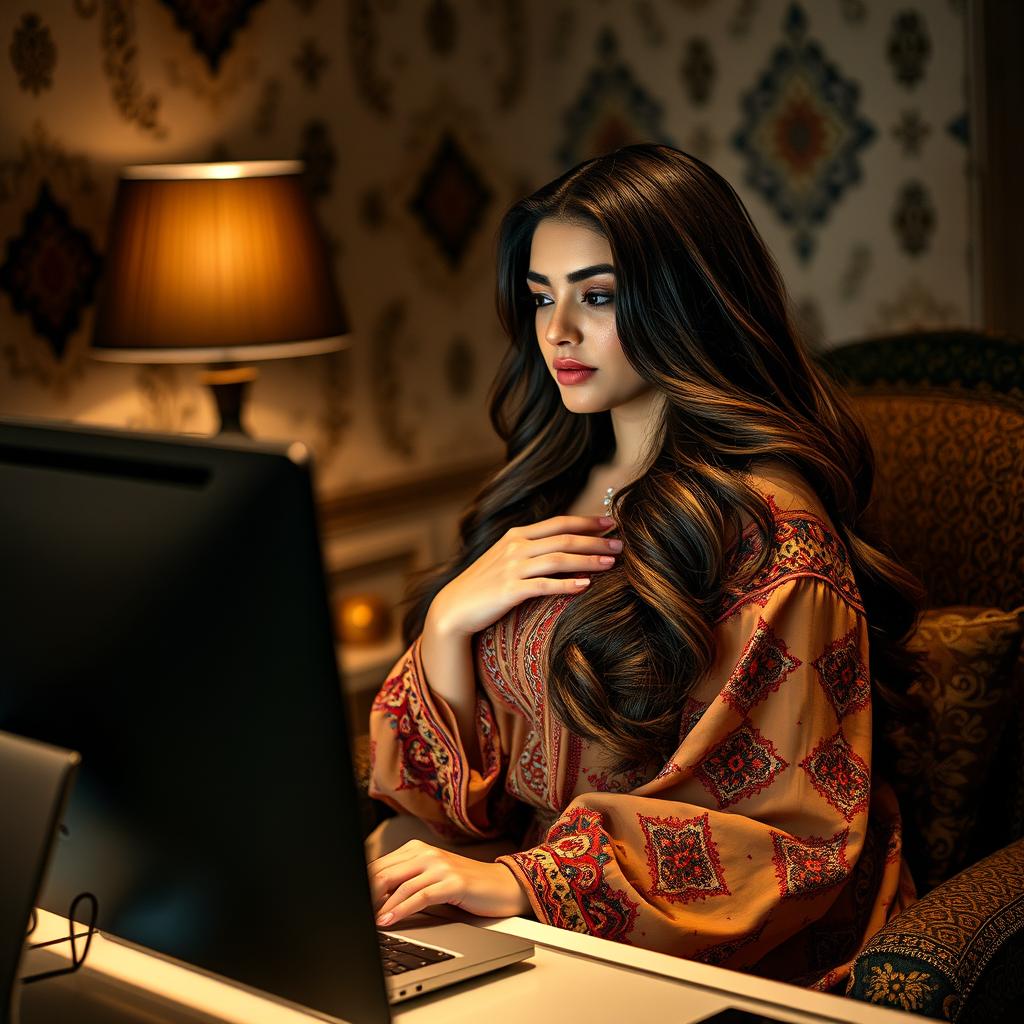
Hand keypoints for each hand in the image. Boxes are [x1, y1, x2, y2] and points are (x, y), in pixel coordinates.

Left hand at [368, 839, 529, 926]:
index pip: (378, 866)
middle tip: (353, 915)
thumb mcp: (431, 880)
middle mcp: (426, 853)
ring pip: (399, 885)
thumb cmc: (464, 887)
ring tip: (366, 922)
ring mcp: (440, 866)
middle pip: (384, 874)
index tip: (349, 904)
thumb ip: (405, 884)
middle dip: (366, 896)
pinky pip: (419, 896)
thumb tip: (372, 902)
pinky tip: (389, 919)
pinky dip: (400, 910)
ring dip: (379, 906)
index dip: (361, 886)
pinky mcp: (452, 882)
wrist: (502, 886)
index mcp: (416, 849)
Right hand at [427, 515, 621, 638]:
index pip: (559, 522)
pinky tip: (586, 586)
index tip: (611, 523)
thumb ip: (530, 548)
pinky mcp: (509, 590)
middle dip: (595, 540)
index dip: (587, 521)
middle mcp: (515, 546)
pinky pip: (544, 585)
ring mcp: (512, 568)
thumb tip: (563, 545)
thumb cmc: (484, 585)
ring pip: (558, 559)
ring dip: (588, 559)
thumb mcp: (505, 558)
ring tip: (611, 563)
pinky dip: (567, 584)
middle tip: (621, 544)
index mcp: (516, 535)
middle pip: (564, 538)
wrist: (454, 607)